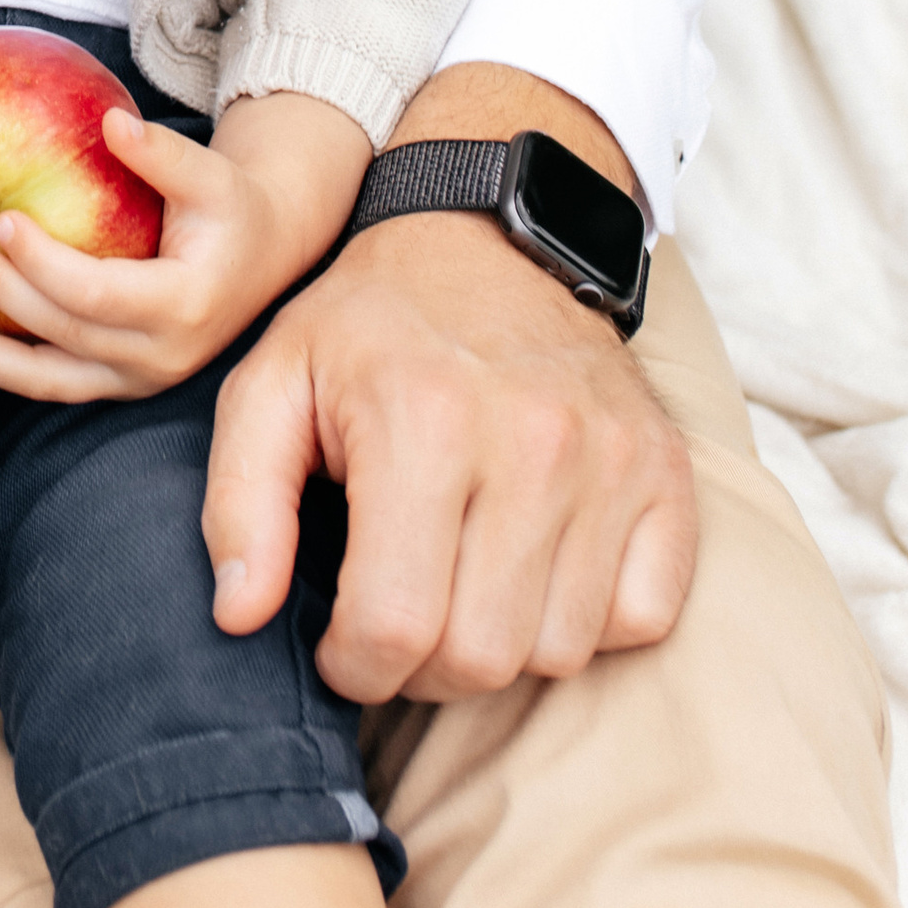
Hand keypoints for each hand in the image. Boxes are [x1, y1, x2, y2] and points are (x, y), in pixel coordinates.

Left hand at [0, 90, 369, 405]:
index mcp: (183, 306)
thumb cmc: (230, 205)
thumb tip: (110, 121)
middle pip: (61, 333)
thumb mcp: (210, 175)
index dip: (45, 262)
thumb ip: (162, 154)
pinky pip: (45, 382)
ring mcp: (133, 379)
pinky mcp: (112, 382)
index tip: (2, 218)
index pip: (98, 293)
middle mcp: (158, 358)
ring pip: (44, 380)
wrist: (258, 257)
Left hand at [202, 74, 695, 703]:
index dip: (354, 666)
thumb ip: (240, 503)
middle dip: (422, 668)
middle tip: (397, 619)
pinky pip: (644, 616)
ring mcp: (612, 460)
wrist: (489, 239)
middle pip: (482, 658)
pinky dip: (589, 621)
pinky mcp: (666, 474)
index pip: (394, 626)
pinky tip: (535, 569)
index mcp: (422, 421)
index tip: (339, 646)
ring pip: (561, 651)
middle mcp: (533, 442)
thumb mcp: (271, 384)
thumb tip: (240, 616)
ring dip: (503, 646)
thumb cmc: (368, 326)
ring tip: (461, 587)